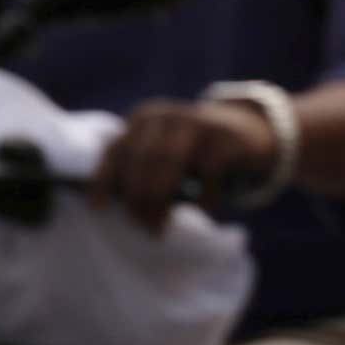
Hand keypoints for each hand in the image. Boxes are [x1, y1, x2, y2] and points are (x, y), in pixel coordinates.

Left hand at [91, 99, 278, 229]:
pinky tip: (204, 211)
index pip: (116, 150)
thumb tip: (107, 205)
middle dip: (137, 199)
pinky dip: (203, 197)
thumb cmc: (193, 154)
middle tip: (141, 227)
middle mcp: (164, 116)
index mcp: (142, 119)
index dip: (103, 180)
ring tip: (158, 228)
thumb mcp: (163, 154)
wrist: (246, 132)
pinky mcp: (224, 136)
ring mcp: (195, 122)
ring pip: (167, 164)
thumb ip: (139, 170)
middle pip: (141, 161)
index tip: (98, 209)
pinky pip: (207, 172)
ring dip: (160, 202)